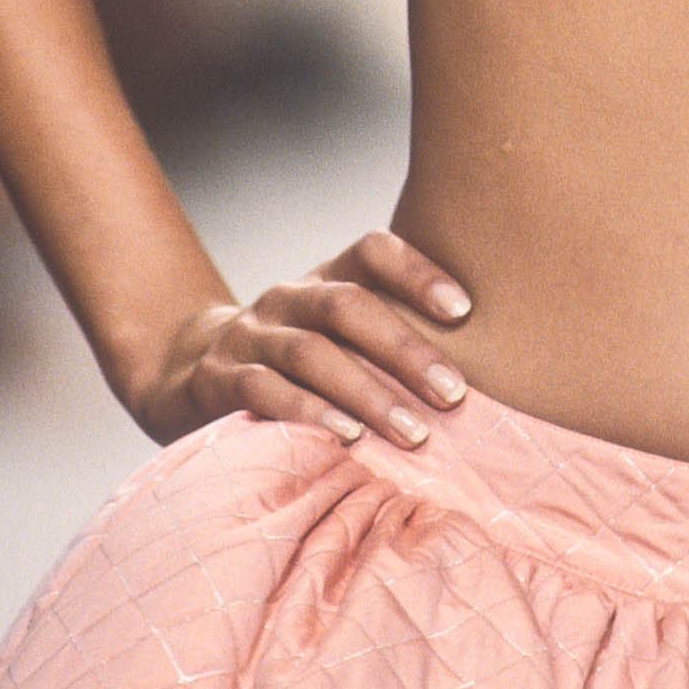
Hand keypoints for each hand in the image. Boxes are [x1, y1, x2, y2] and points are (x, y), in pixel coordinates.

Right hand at [132, 229, 473, 449]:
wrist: (193, 374)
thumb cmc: (301, 362)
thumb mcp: (340, 338)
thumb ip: (394, 338)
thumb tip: (495, 366)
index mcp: (326, 278)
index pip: (373, 251)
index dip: (418, 272)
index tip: (466, 309)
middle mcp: (288, 298)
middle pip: (348, 306)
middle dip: (406, 349)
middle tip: (455, 394)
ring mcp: (250, 337)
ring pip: (312, 354)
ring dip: (368, 393)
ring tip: (415, 433)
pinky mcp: (221, 380)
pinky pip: (265, 392)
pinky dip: (309, 414)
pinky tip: (348, 438)